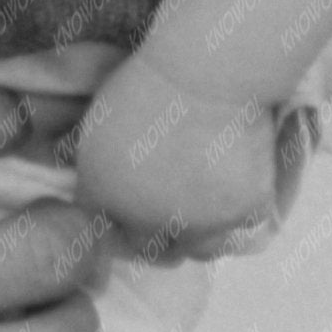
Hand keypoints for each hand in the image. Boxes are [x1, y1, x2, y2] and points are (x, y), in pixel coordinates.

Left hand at [74, 49, 284, 257]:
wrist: (205, 79)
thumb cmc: (145, 83)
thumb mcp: (98, 123)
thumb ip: (93, 161)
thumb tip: (89, 174)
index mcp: (105, 198)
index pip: (103, 233)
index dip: (119, 225)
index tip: (131, 213)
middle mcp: (147, 223)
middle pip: (154, 252)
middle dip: (159, 238)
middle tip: (171, 216)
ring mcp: (198, 225)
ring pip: (201, 251)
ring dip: (201, 236)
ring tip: (207, 211)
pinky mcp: (242, 215)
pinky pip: (242, 229)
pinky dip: (240, 216)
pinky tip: (238, 193)